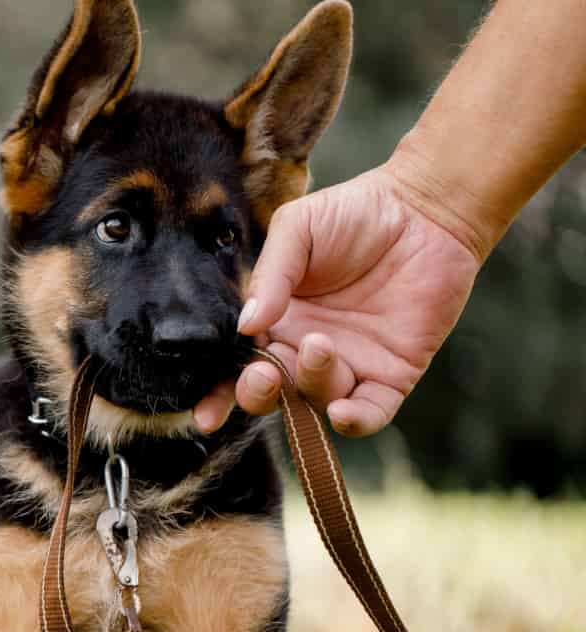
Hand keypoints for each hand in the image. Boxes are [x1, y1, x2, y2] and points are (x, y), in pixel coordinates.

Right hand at [193, 162, 482, 436]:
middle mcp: (303, 350)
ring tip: (319, 345)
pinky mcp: (390, 374)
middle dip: (258, 394)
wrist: (426, 208)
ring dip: (309, 384)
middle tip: (264, 373)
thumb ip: (269, 276)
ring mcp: (348, 365)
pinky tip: (343, 412)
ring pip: (314, 401)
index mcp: (274, 321)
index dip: (217, 395)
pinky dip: (353, 423)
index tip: (204, 414)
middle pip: (270, 394)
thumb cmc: (355, 213)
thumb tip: (242, 327)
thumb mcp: (298, 229)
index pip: (237, 367)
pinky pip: (369, 414)